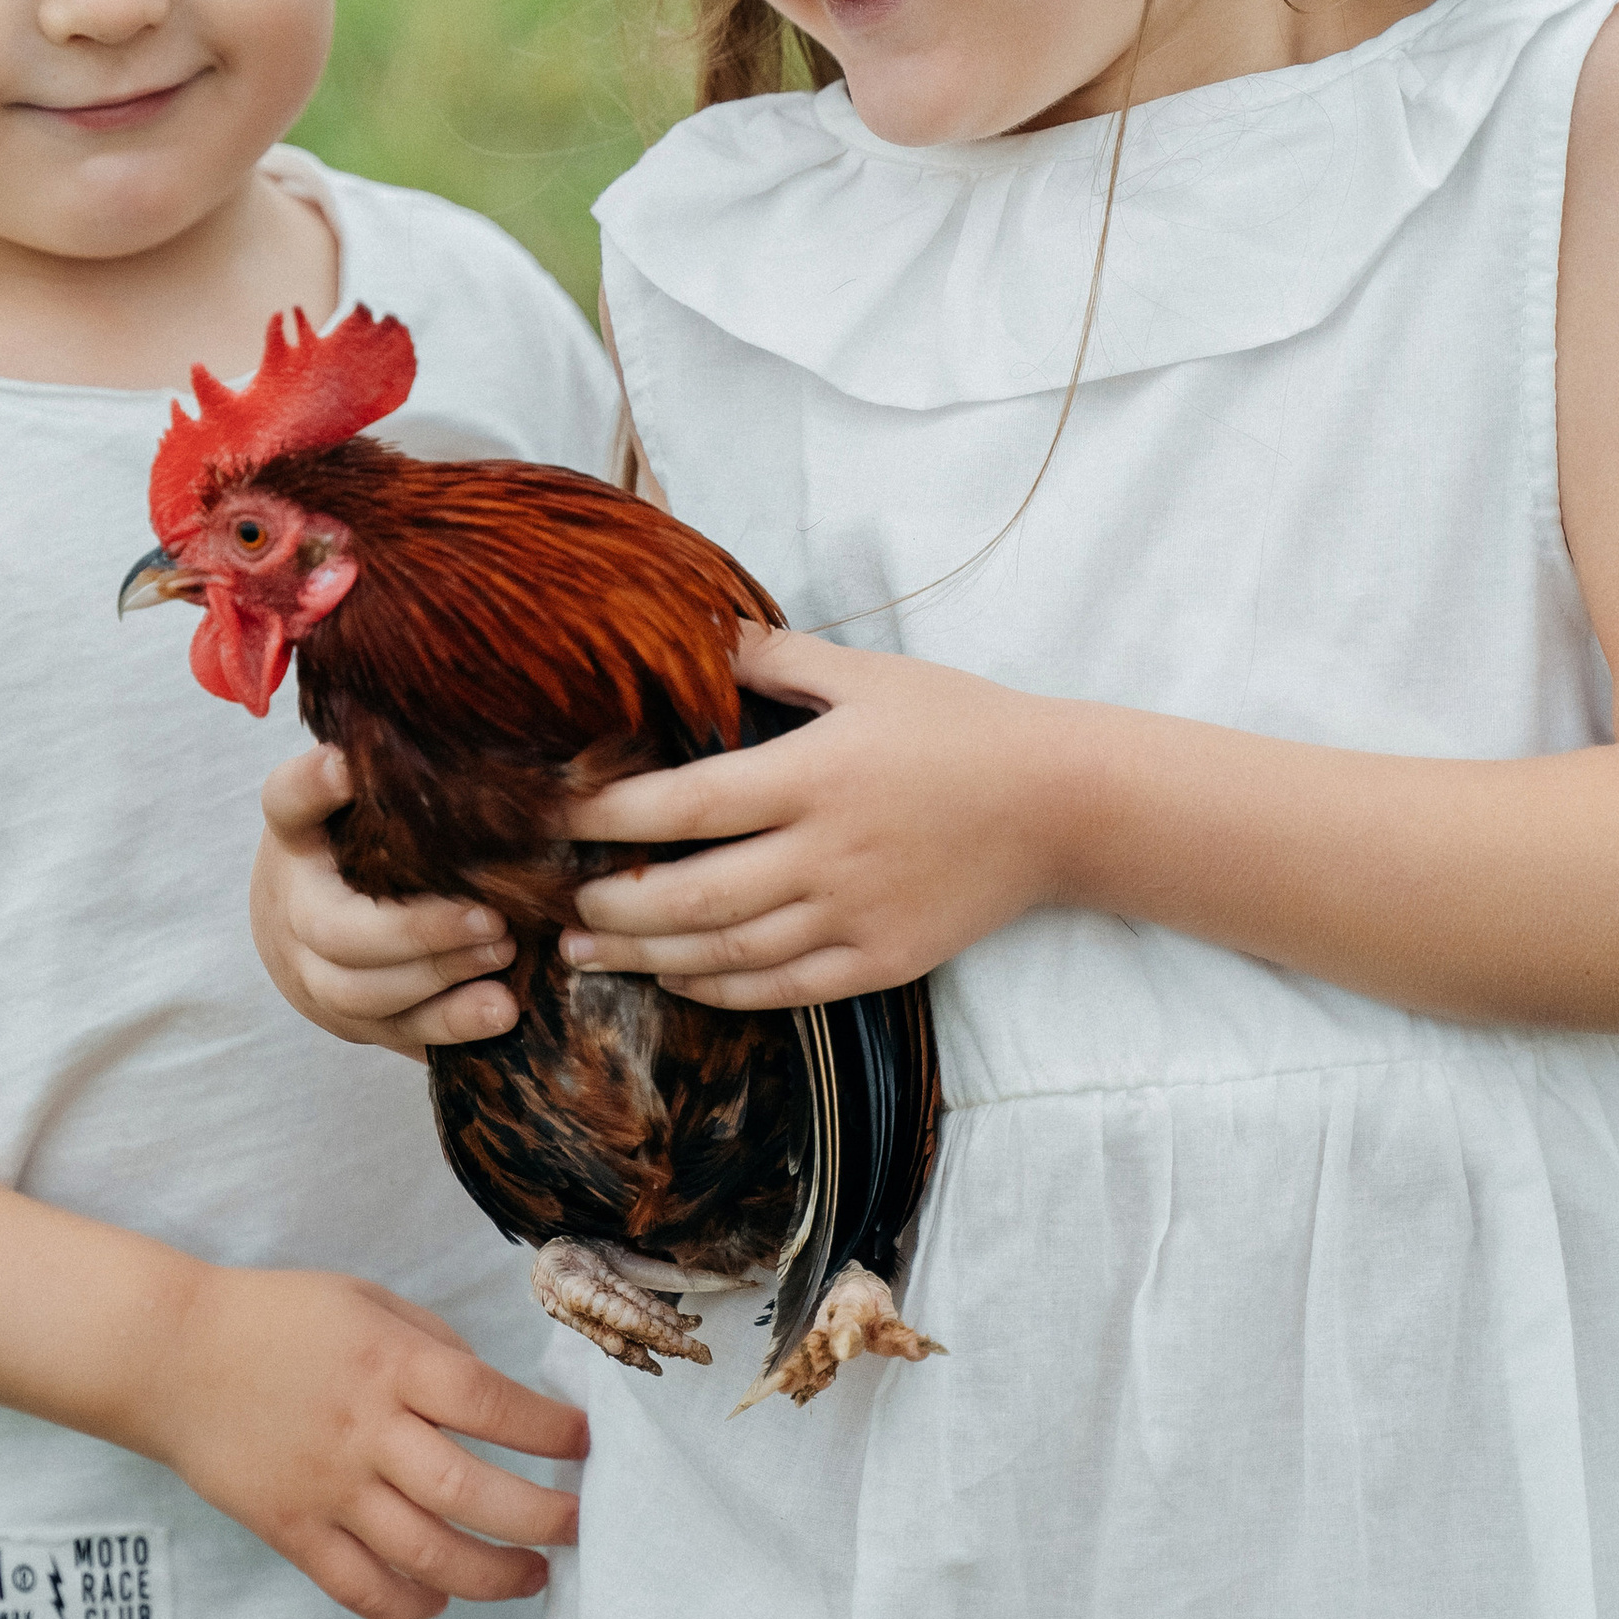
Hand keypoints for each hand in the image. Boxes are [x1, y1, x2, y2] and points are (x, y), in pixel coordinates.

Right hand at [141, 1262, 587, 1618]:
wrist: (170, 1355)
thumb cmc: (277, 1319)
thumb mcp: (366, 1301)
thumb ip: (434, 1345)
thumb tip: (497, 1398)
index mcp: (390, 1363)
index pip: (491, 1404)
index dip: (550, 1430)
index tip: (585, 1444)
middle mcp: (365, 1430)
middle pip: (471, 1492)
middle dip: (542, 1518)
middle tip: (580, 1527)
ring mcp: (327, 1487)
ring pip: (426, 1554)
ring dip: (493, 1576)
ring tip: (533, 1578)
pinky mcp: (290, 1529)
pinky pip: (360, 1587)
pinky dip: (410, 1606)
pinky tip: (441, 1599)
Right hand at [251, 743, 519, 1053]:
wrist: (307, 931)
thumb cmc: (358, 847)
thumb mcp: (362, 802)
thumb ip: (389, 772)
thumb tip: (448, 725)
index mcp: (296, 838)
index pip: (287, 803)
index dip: (311, 785)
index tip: (344, 766)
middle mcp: (291, 909)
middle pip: (336, 932)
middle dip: (416, 931)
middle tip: (491, 917)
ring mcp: (314, 975)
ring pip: (360, 993)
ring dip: (437, 977)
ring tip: (504, 953)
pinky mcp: (354, 1022)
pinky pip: (396, 1032)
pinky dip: (450, 1025)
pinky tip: (502, 1008)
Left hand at [561, 627, 1058, 1007]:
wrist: (1063, 804)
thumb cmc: (960, 726)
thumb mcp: (867, 674)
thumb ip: (773, 658)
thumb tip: (694, 629)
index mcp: (815, 774)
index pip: (686, 803)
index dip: (609, 817)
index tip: (555, 819)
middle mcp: (828, 853)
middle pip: (691, 896)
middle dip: (611, 906)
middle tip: (556, 905)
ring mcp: (855, 914)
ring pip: (728, 953)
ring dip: (648, 956)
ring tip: (591, 951)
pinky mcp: (882, 960)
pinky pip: (784, 989)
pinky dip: (720, 990)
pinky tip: (676, 978)